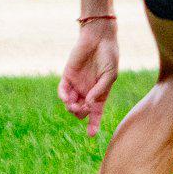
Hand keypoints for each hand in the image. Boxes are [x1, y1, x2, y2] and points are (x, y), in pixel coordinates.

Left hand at [58, 20, 118, 136]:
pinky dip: (63, 97)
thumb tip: (89, 104)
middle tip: (82, 108)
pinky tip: (67, 98)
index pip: (96, 113)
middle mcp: (88, 92)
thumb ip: (100, 90)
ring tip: (74, 105)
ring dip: (71, 108)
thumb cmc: (109, 56)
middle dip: (80, 114)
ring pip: (70, 105)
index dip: (94, 124)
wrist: (99, 38)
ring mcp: (77, 85)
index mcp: (100, 93)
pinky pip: (62, 92)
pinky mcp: (67, 77)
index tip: (91, 135)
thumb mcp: (110, 75)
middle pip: (81, 111)